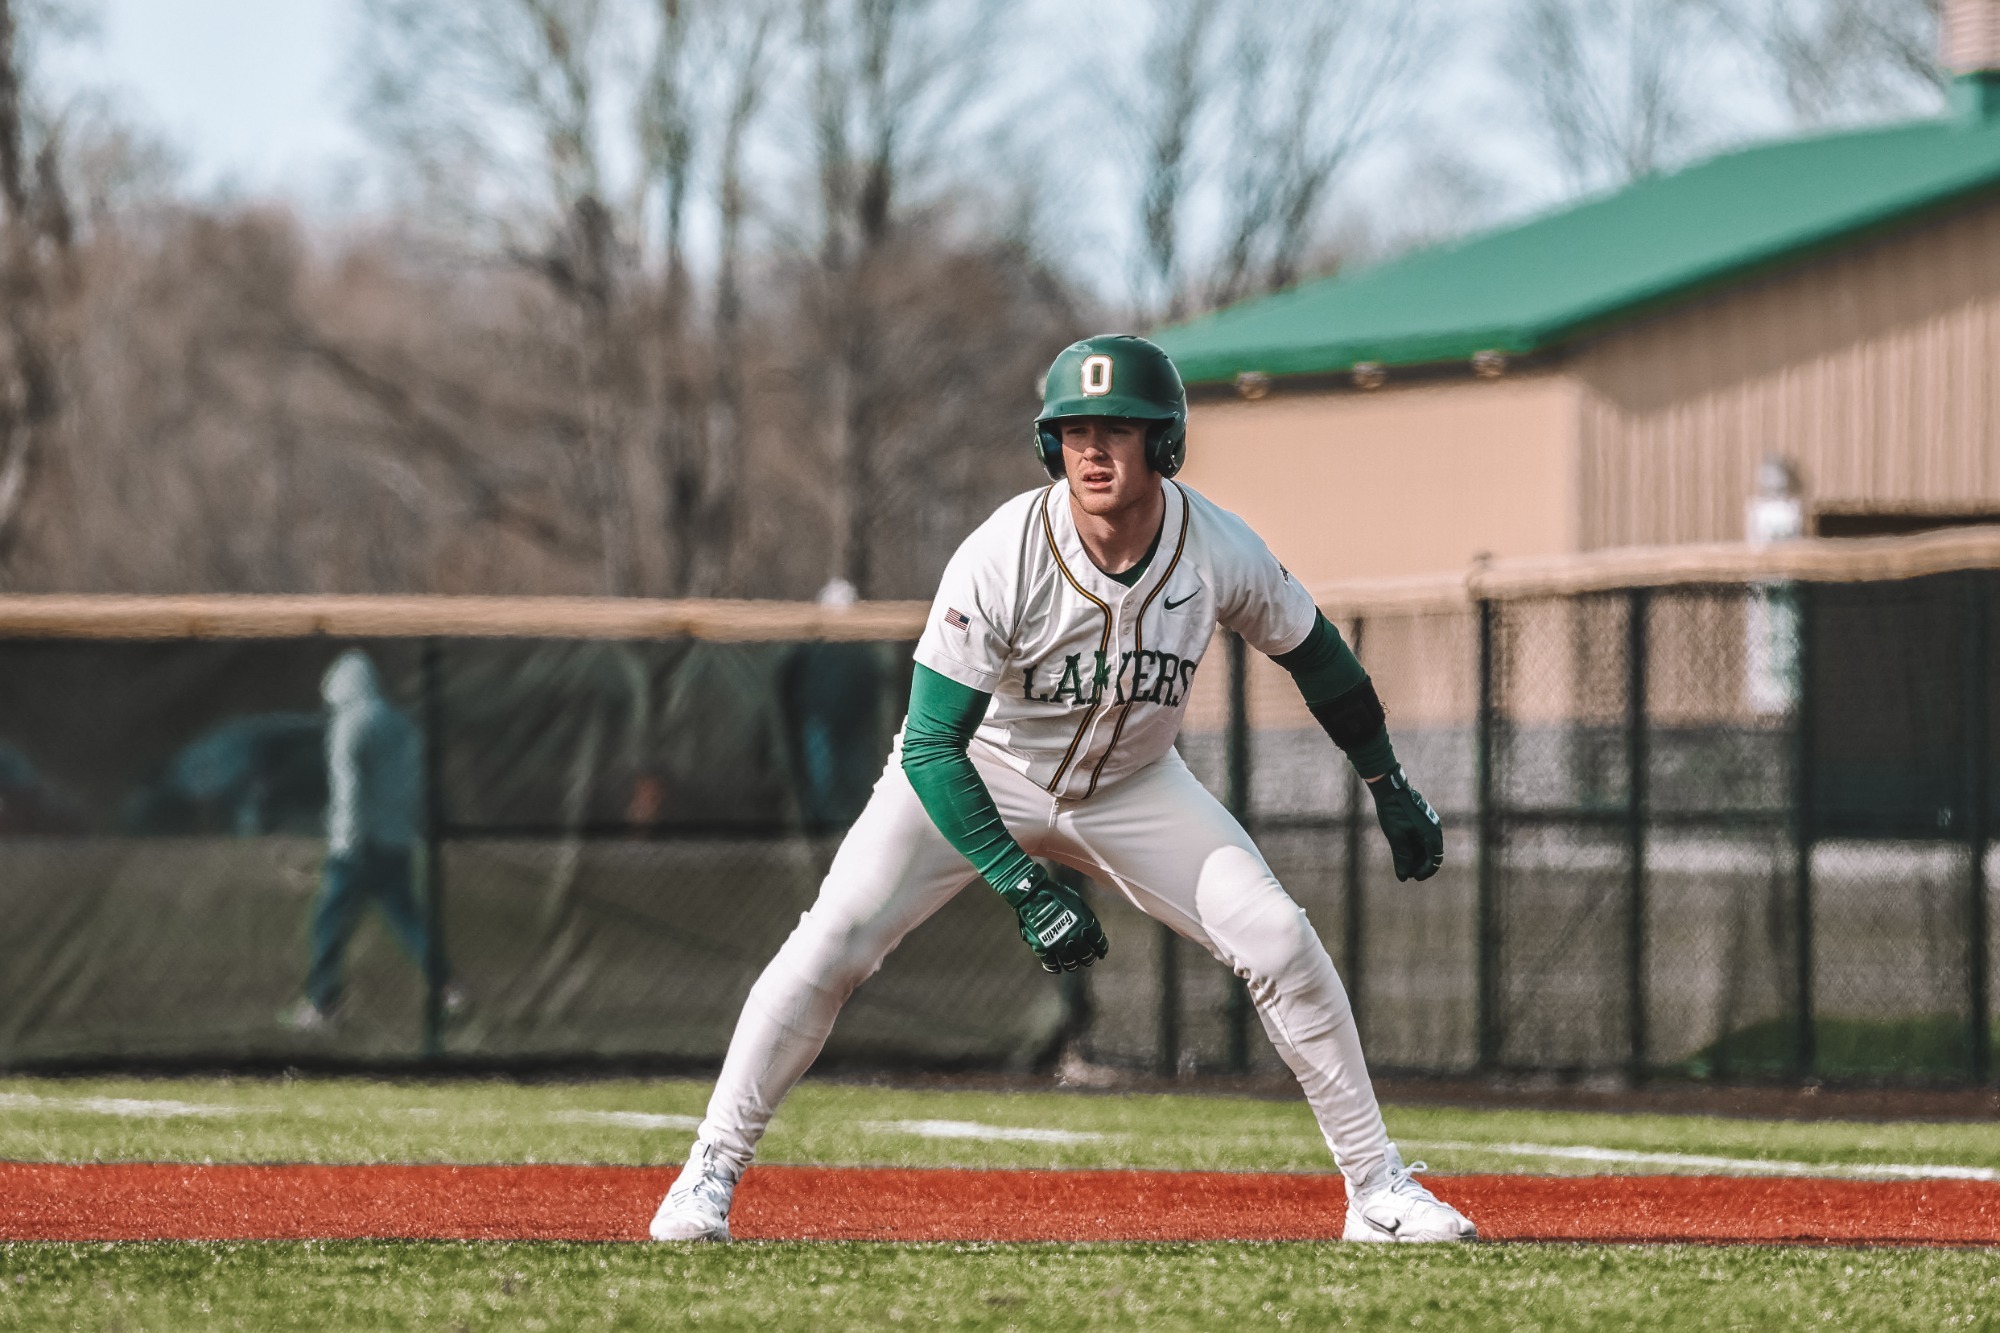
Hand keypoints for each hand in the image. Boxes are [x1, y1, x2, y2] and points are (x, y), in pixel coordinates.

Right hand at [999, 867, 1108, 972]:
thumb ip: (1084, 917)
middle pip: (1086, 955)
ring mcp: (1059, 944)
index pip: (1098, 942)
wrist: (1033, 894)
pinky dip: (1054, 968)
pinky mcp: (1043, 948)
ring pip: (1070, 963)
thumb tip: (1089, 928)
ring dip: (1073, 965)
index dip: (1101, 949)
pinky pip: (1050, 963)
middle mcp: (1075, 937)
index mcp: (1086, 924)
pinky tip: (1056, 968)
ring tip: (1073, 965)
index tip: (1101, 953)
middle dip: (1088, 959)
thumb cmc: (1056, 893)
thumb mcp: (1077, 901)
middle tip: (1087, 959)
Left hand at [1367, 766, 1443, 881]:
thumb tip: (1403, 877)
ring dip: (1416, 857)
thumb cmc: (1394, 812)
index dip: (1425, 871)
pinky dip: (1414, 847)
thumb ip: (1402, 858)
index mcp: (1431, 833)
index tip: (1413, 877)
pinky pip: (1422, 837)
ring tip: (1402, 864)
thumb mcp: (1396, 837)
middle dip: (1420, 865)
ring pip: (1426, 846)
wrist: (1391, 788)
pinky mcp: (1422, 820)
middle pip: (1432, 854)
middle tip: (1406, 873)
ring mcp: (1429, 823)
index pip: (1435, 859)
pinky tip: (1403, 852)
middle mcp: (1434, 829)